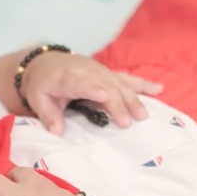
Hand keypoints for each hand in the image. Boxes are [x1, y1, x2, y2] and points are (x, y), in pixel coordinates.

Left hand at [22, 51, 162, 134]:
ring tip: (143, 115)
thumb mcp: (38, 99)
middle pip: (106, 86)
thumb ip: (48, 115)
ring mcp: (100, 71)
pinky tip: (159, 89)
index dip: (94, 89)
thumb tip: (58, 132)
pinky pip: (127, 78)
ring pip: (120, 83)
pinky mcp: (108, 73)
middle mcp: (87, 72)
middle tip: (127, 123)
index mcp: (68, 78)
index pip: (83, 83)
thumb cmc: (42, 85)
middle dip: (118, 103)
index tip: (105, 97)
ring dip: (133, 98)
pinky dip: (142, 84)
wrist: (45, 63)